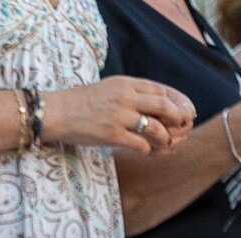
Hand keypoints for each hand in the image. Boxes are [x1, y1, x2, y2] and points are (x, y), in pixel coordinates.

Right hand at [41, 76, 195, 154]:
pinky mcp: (112, 135)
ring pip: (156, 127)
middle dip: (178, 117)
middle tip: (183, 126)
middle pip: (164, 106)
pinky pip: (140, 144)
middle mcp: (125, 97)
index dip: (177, 100)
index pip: (160, 89)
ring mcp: (119, 116)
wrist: (55, 113)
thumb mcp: (106, 88)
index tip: (185, 109)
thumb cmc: (79, 103)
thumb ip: (128, 93)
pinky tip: (146, 150)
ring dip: (165, 137)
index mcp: (125, 83)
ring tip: (166, 143)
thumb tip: (151, 103)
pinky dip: (147, 149)